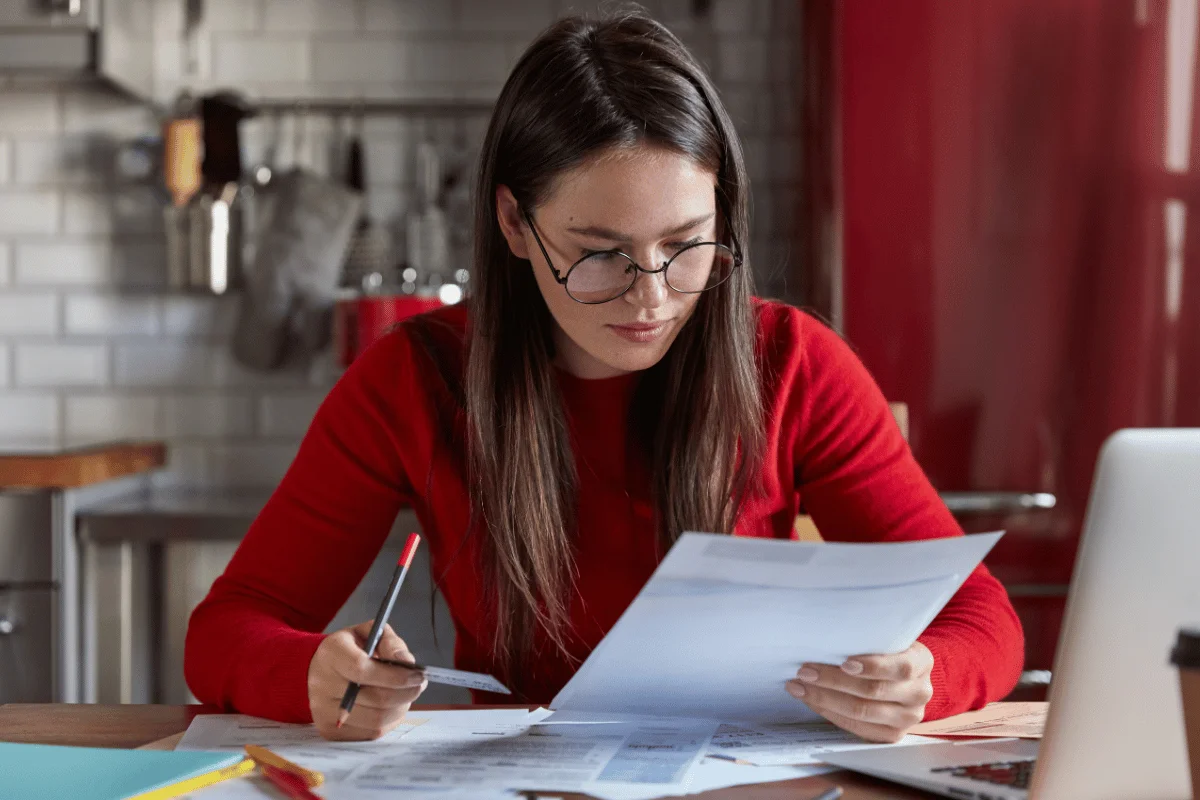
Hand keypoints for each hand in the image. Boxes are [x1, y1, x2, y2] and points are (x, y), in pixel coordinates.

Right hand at [307, 621, 426, 740]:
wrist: (320, 670)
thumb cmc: (352, 649)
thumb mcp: (370, 633)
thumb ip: (391, 643)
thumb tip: (407, 663)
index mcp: (331, 654)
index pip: (362, 669)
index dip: (395, 675)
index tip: (418, 675)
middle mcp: (322, 684)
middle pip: (374, 698)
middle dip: (405, 693)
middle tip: (420, 685)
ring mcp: (324, 711)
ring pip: (376, 720)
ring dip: (400, 708)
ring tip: (406, 695)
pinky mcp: (330, 731)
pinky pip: (370, 733)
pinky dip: (389, 721)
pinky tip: (391, 707)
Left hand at [785, 641, 933, 742]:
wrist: (901, 676)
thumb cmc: (884, 651)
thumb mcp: (885, 638)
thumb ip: (866, 638)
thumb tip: (823, 636)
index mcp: (922, 662)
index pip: (900, 667)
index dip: (872, 666)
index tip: (844, 662)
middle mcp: (920, 692)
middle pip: (873, 691)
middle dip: (833, 680)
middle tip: (804, 671)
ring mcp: (908, 718)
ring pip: (861, 711)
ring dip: (824, 698)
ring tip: (799, 686)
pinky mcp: (893, 734)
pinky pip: (857, 727)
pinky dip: (830, 712)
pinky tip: (812, 700)